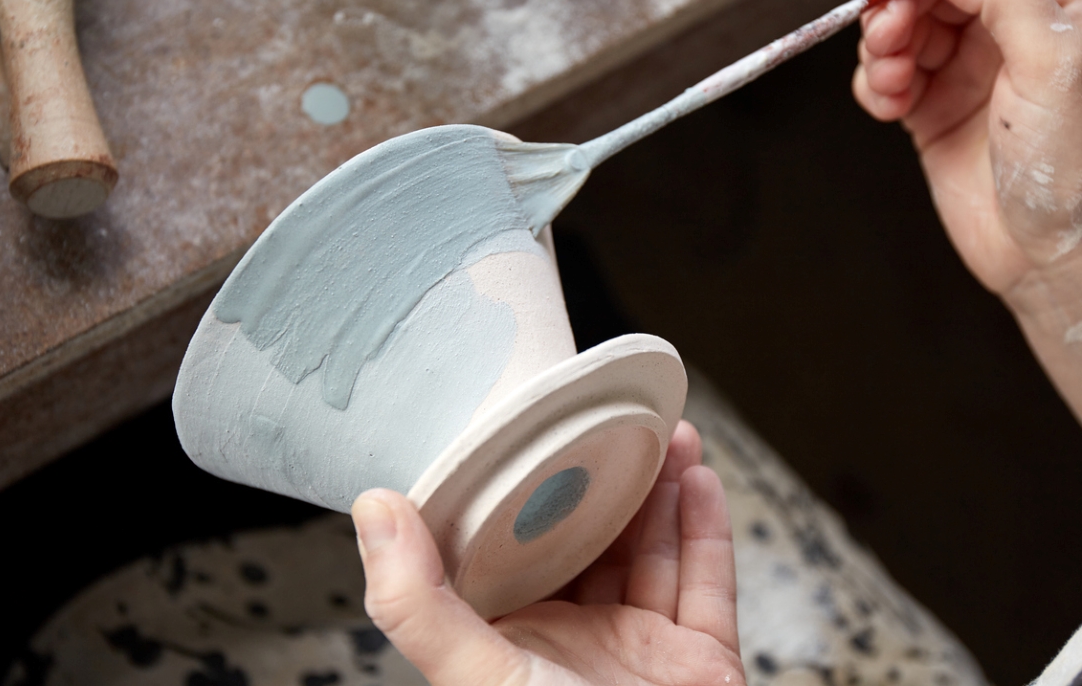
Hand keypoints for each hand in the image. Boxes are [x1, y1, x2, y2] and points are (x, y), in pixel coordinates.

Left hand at [350, 421, 745, 685]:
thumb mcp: (476, 676)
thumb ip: (418, 603)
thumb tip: (373, 508)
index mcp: (513, 643)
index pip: (514, 550)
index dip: (525, 491)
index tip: (532, 433)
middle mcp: (575, 643)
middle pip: (592, 541)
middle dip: (606, 480)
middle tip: (613, 421)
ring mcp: (641, 653)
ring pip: (653, 551)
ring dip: (662, 489)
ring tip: (664, 434)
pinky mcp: (701, 666)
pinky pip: (708, 586)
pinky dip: (707, 528)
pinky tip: (698, 479)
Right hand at [854, 0, 1081, 478]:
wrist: (1057, 259)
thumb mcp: (1056, 63)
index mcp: (1054, 3)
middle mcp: (1007, 30)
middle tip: (888, 28)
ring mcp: (966, 71)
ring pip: (901, 23)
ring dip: (880, 42)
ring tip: (891, 77)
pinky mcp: (931, 112)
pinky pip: (884, 76)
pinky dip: (873, 84)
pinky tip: (888, 106)